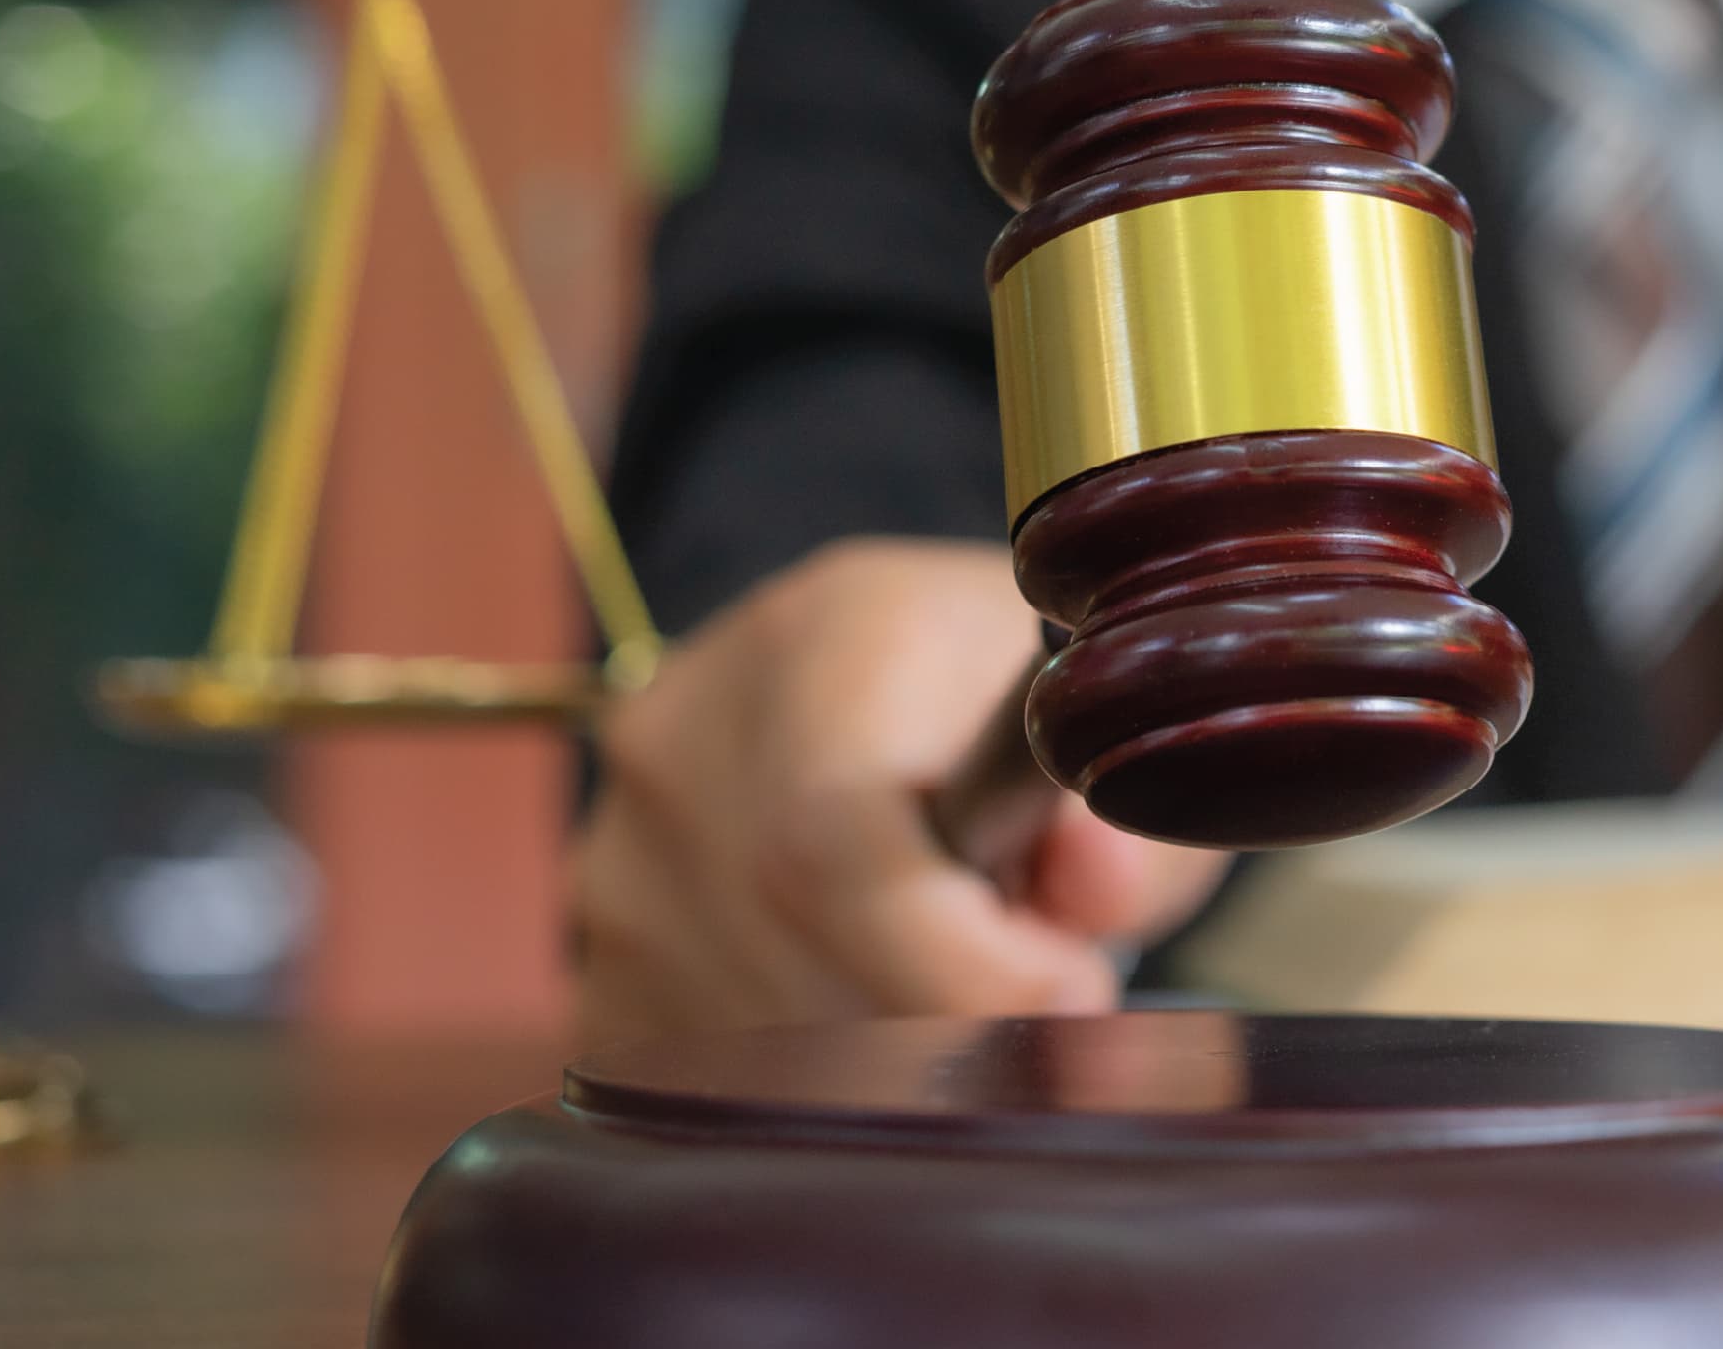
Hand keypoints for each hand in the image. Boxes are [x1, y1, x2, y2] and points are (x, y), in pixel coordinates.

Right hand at [572, 538, 1231, 1047]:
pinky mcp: (599, 955)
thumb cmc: (1012, 711)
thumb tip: (1093, 882)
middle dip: (956, 1023)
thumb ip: (1123, 817)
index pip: (833, 846)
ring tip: (967, 986)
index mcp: (821, 641)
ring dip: (896, 1059)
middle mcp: (683, 738)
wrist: (884, 685)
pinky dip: (816, 1080)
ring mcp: (620, 853)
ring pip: (754, 1041)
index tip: (1076, 998)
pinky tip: (884, 1015)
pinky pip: (703, 1076)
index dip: (963, 966)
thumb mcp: (1102, 735)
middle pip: (802, 963)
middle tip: (1049, 1006)